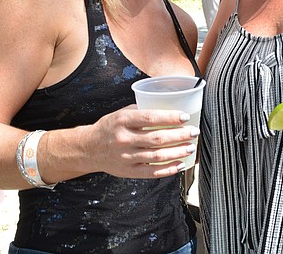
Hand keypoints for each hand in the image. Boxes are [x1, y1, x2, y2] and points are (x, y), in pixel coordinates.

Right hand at [81, 105, 197, 178]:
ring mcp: (126, 157)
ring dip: (177, 152)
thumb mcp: (120, 114)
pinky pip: (152, 172)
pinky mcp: (129, 171)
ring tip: (190, 148)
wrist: (88, 149)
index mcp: (123, 121)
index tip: (185, 117)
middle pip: (157, 138)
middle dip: (179, 135)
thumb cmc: (109, 128)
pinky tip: (180, 164)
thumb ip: (141, 111)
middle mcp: (124, 139)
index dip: (169, 118)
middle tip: (194, 132)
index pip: (150, 118)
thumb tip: (167, 108)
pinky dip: (168, 169)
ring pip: (157, 156)